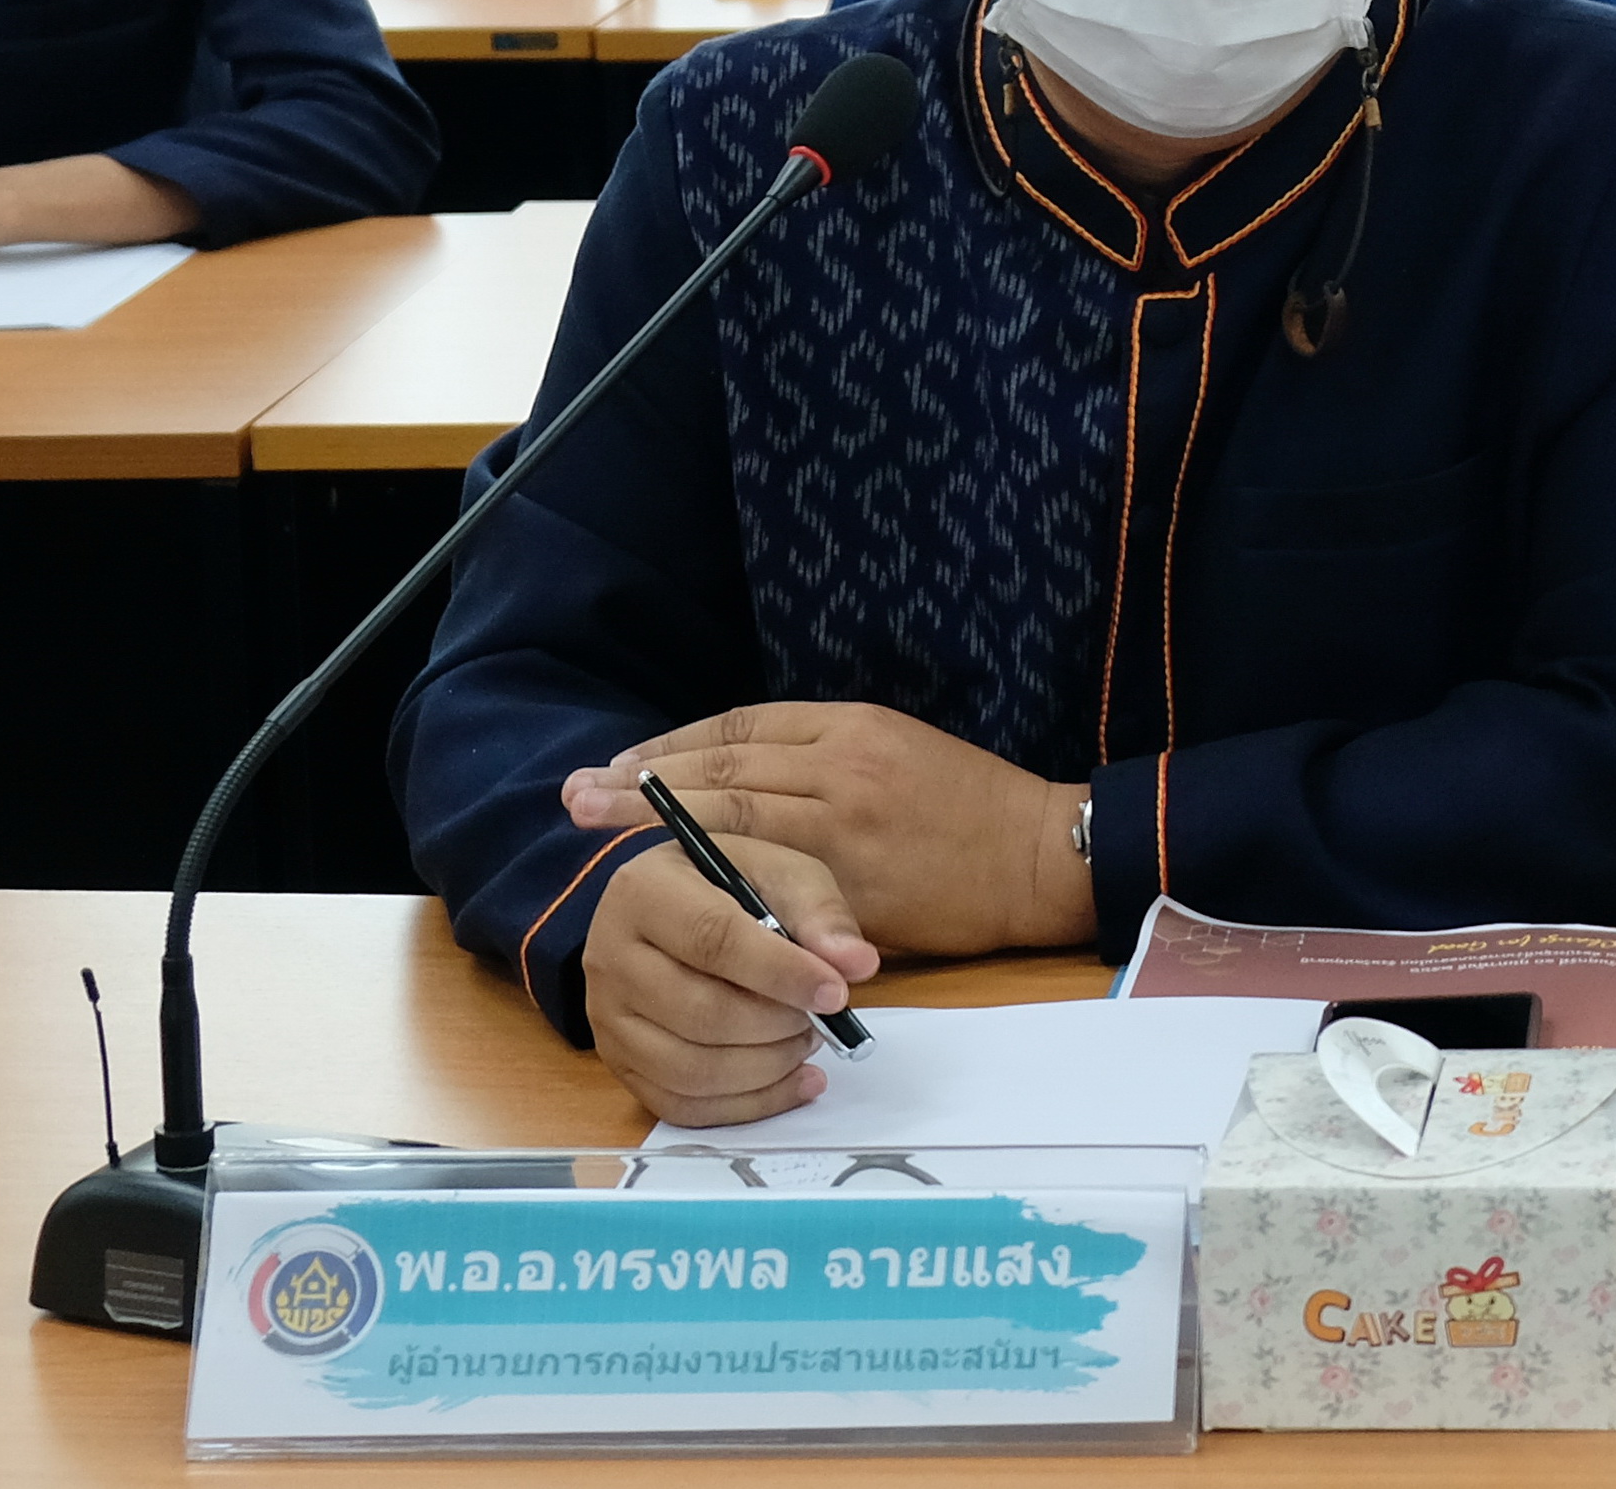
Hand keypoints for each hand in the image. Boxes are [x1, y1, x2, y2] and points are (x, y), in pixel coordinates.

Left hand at [566, 701, 1085, 960]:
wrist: (1037, 854)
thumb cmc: (973, 806)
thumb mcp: (901, 750)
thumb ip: (828, 760)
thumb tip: (749, 780)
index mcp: (852, 726)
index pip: (741, 727)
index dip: (675, 745)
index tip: (622, 763)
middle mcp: (840, 765)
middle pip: (721, 766)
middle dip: (641, 780)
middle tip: (577, 794)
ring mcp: (844, 824)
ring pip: (732, 815)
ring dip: (655, 820)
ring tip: (597, 826)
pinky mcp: (852, 884)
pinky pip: (768, 878)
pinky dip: (715, 878)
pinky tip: (673, 888)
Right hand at [578, 835, 875, 1124]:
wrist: (668, 908)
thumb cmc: (727, 885)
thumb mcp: (778, 871)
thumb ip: (818, 913)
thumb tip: (856, 965)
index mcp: (646, 892)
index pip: (713, 940)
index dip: (781, 973)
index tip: (835, 993)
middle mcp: (612, 957)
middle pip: (700, 1013)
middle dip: (777, 1025)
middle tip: (822, 1016)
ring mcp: (608, 1018)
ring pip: (690, 1069)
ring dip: (766, 1067)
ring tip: (805, 1039)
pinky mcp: (620, 1063)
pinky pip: (682, 1105)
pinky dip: (748, 1105)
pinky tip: (793, 1081)